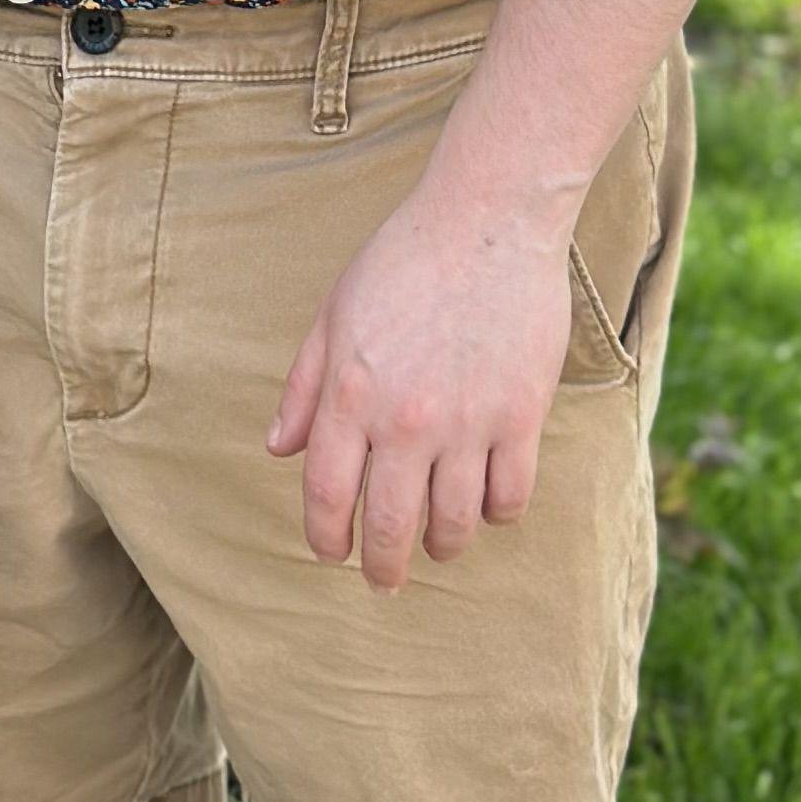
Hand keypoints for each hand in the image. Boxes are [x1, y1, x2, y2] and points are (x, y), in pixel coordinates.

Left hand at [267, 178, 576, 593]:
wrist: (487, 221)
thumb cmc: (403, 260)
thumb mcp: (334, 313)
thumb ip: (304, 387)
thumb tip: (279, 450)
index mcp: (351, 393)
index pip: (327, 495)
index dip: (324, 537)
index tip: (331, 553)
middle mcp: (405, 419)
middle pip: (389, 527)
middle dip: (381, 567)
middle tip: (383, 580)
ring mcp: (467, 423)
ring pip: (452, 525)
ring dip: (439, 546)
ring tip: (435, 544)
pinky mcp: (521, 418)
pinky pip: (508, 498)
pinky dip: (494, 513)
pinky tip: (483, 502)